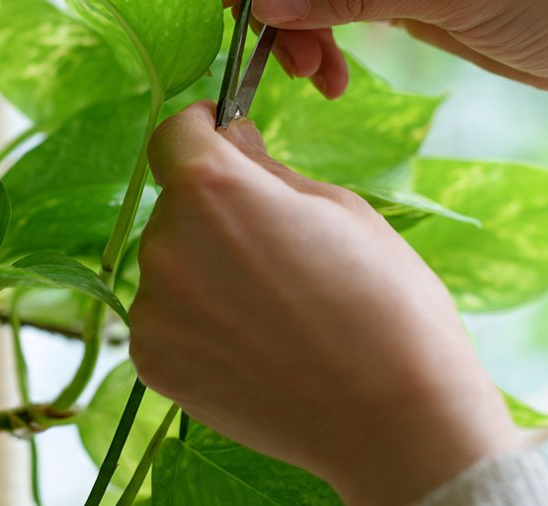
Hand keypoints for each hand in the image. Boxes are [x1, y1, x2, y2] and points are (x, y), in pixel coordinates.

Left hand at [129, 102, 517, 504]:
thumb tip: (230, 138)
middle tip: (280, 247)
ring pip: (172, 265)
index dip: (203, 130)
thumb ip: (266, 168)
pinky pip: (167, 319)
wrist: (394, 418)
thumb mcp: (338, 206)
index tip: (229, 142)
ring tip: (275, 306)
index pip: (174, 133)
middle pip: (177, 205)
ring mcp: (153, 310)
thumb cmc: (384, 301)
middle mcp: (165, 244)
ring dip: (207, 269)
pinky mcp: (153, 363)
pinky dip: (200, 322)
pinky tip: (257, 343)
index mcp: (210, 189)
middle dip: (217, 210)